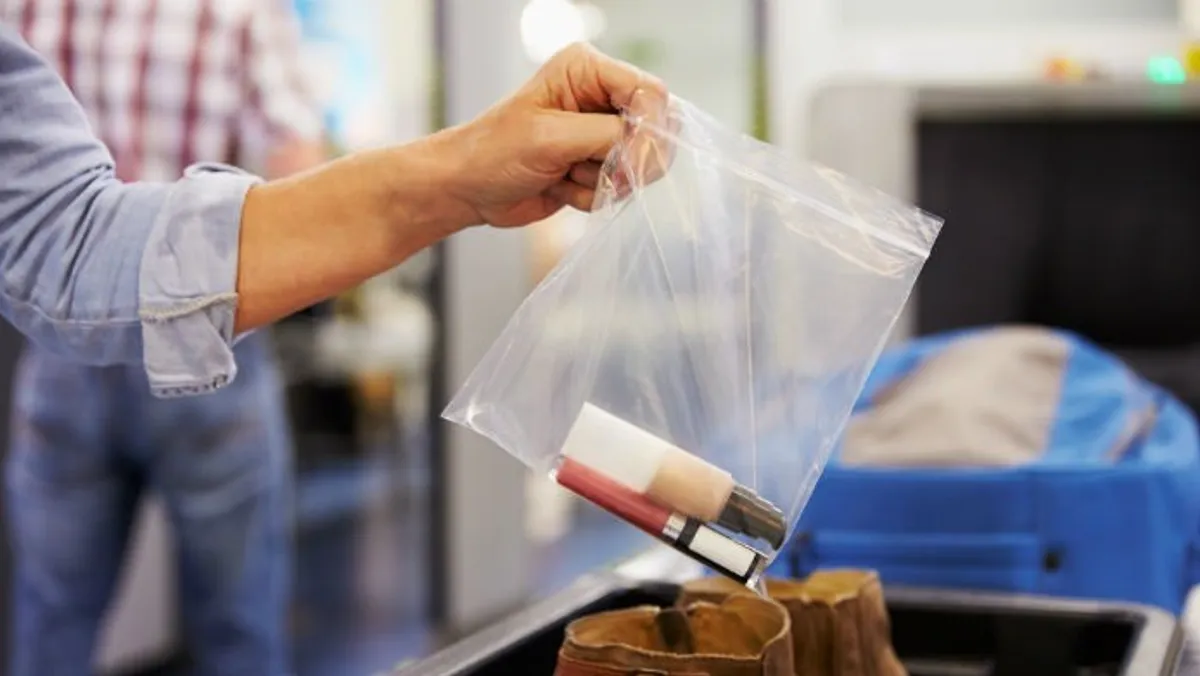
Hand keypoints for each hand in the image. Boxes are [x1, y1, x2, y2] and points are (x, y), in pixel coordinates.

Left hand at [442, 42, 666, 228]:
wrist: (466, 189)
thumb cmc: (492, 152)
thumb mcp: (550, 138)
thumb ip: (606, 136)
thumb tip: (650, 144)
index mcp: (586, 69)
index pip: (649, 92)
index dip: (649, 129)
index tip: (630, 162)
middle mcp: (599, 95)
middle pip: (654, 128)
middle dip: (625, 160)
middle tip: (586, 170)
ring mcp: (600, 132)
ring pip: (640, 163)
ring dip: (602, 180)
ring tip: (563, 174)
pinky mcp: (597, 164)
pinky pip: (621, 186)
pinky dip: (593, 195)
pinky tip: (560, 186)